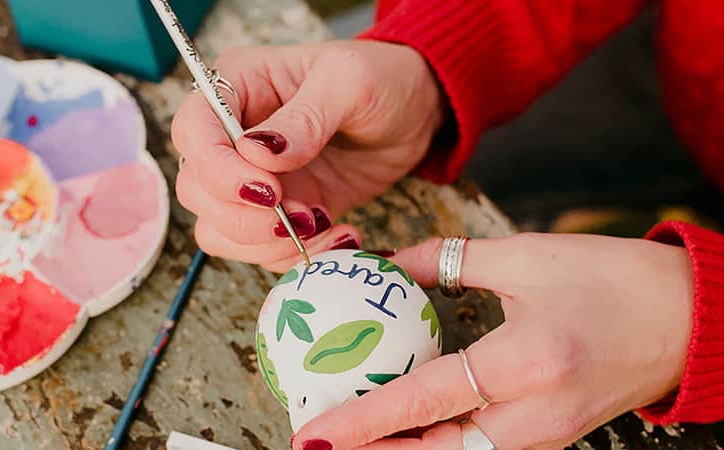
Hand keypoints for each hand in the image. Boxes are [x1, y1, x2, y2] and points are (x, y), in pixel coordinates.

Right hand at [172, 40, 446, 271]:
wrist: (414, 114)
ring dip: (267, 244)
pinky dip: (292, 256)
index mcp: (237, 88)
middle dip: (245, 217)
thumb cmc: (381, 79)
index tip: (269, 190)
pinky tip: (337, 237)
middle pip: (197, 190)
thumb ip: (305, 118)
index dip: (218, 171)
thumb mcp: (349, 82)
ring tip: (325, 226)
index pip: (193, 132)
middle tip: (304, 215)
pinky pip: (259, 249)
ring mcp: (251, 178)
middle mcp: (232, 136)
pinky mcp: (277, 212)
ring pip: (219, 229)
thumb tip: (258, 156)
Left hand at [291, 233, 693, 449]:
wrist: (690, 319)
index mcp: (526, 364)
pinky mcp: (553, 437)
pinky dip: (441, 442)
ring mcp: (547, 436)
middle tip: (323, 440)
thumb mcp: (525, 256)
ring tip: (357, 436)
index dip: (365, 419)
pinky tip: (413, 427)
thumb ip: (445, 260)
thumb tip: (386, 263)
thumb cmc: (613, 279)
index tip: (315, 432)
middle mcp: (535, 415)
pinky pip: (483, 449)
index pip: (425, 400)